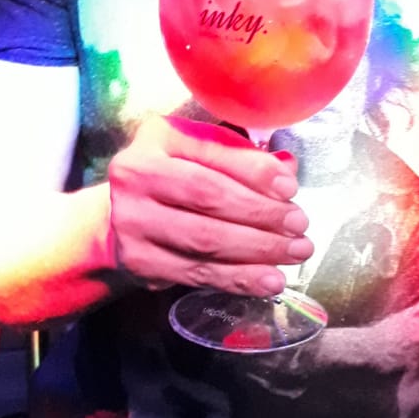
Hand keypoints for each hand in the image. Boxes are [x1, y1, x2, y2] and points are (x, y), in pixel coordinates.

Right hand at [106, 115, 311, 296]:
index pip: (211, 152)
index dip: (254, 171)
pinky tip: (268, 280)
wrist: (119, 215)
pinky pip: (198, 273)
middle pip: (208, 198)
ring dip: (257, 251)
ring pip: (205, 241)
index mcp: (156, 137)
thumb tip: (288, 170)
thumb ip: (241, 156)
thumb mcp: (200, 150)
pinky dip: (238, 278)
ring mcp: (133, 222)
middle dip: (262, 214)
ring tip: (293, 254)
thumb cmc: (173, 173)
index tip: (290, 189)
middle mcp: (136, 176)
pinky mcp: (140, 262)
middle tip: (299, 226)